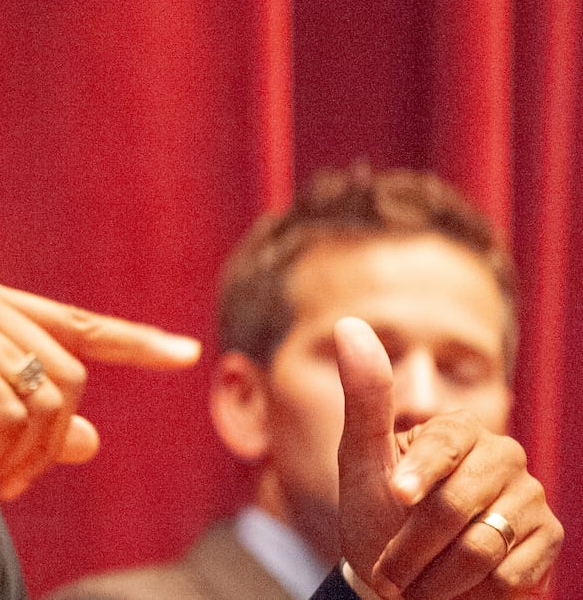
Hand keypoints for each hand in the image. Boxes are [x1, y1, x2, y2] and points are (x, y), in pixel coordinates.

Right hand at [0, 270, 199, 499]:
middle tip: (8, 481)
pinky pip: (8, 419)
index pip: (72, 321)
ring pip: (44, 402)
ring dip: (18, 458)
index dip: (133, 341)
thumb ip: (24, 419)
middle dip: (49, 442)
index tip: (185, 354)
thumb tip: (91, 441)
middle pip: (69, 376)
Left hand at [335, 316, 561, 597]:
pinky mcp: (548, 538)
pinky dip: (474, 590)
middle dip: (413, 545)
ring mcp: (529, 496)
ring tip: (416, 581)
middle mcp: (502, 455)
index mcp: (457, 428)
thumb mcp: (361, 459)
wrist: (404, 579)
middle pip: (458, 503)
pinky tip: (457, 587)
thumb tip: (349, 323)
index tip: (396, 497)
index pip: (445, 442)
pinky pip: (512, 573)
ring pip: (483, 544)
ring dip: (438, 575)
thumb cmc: (376, 514)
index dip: (418, 473)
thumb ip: (365, 397)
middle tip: (390, 570)